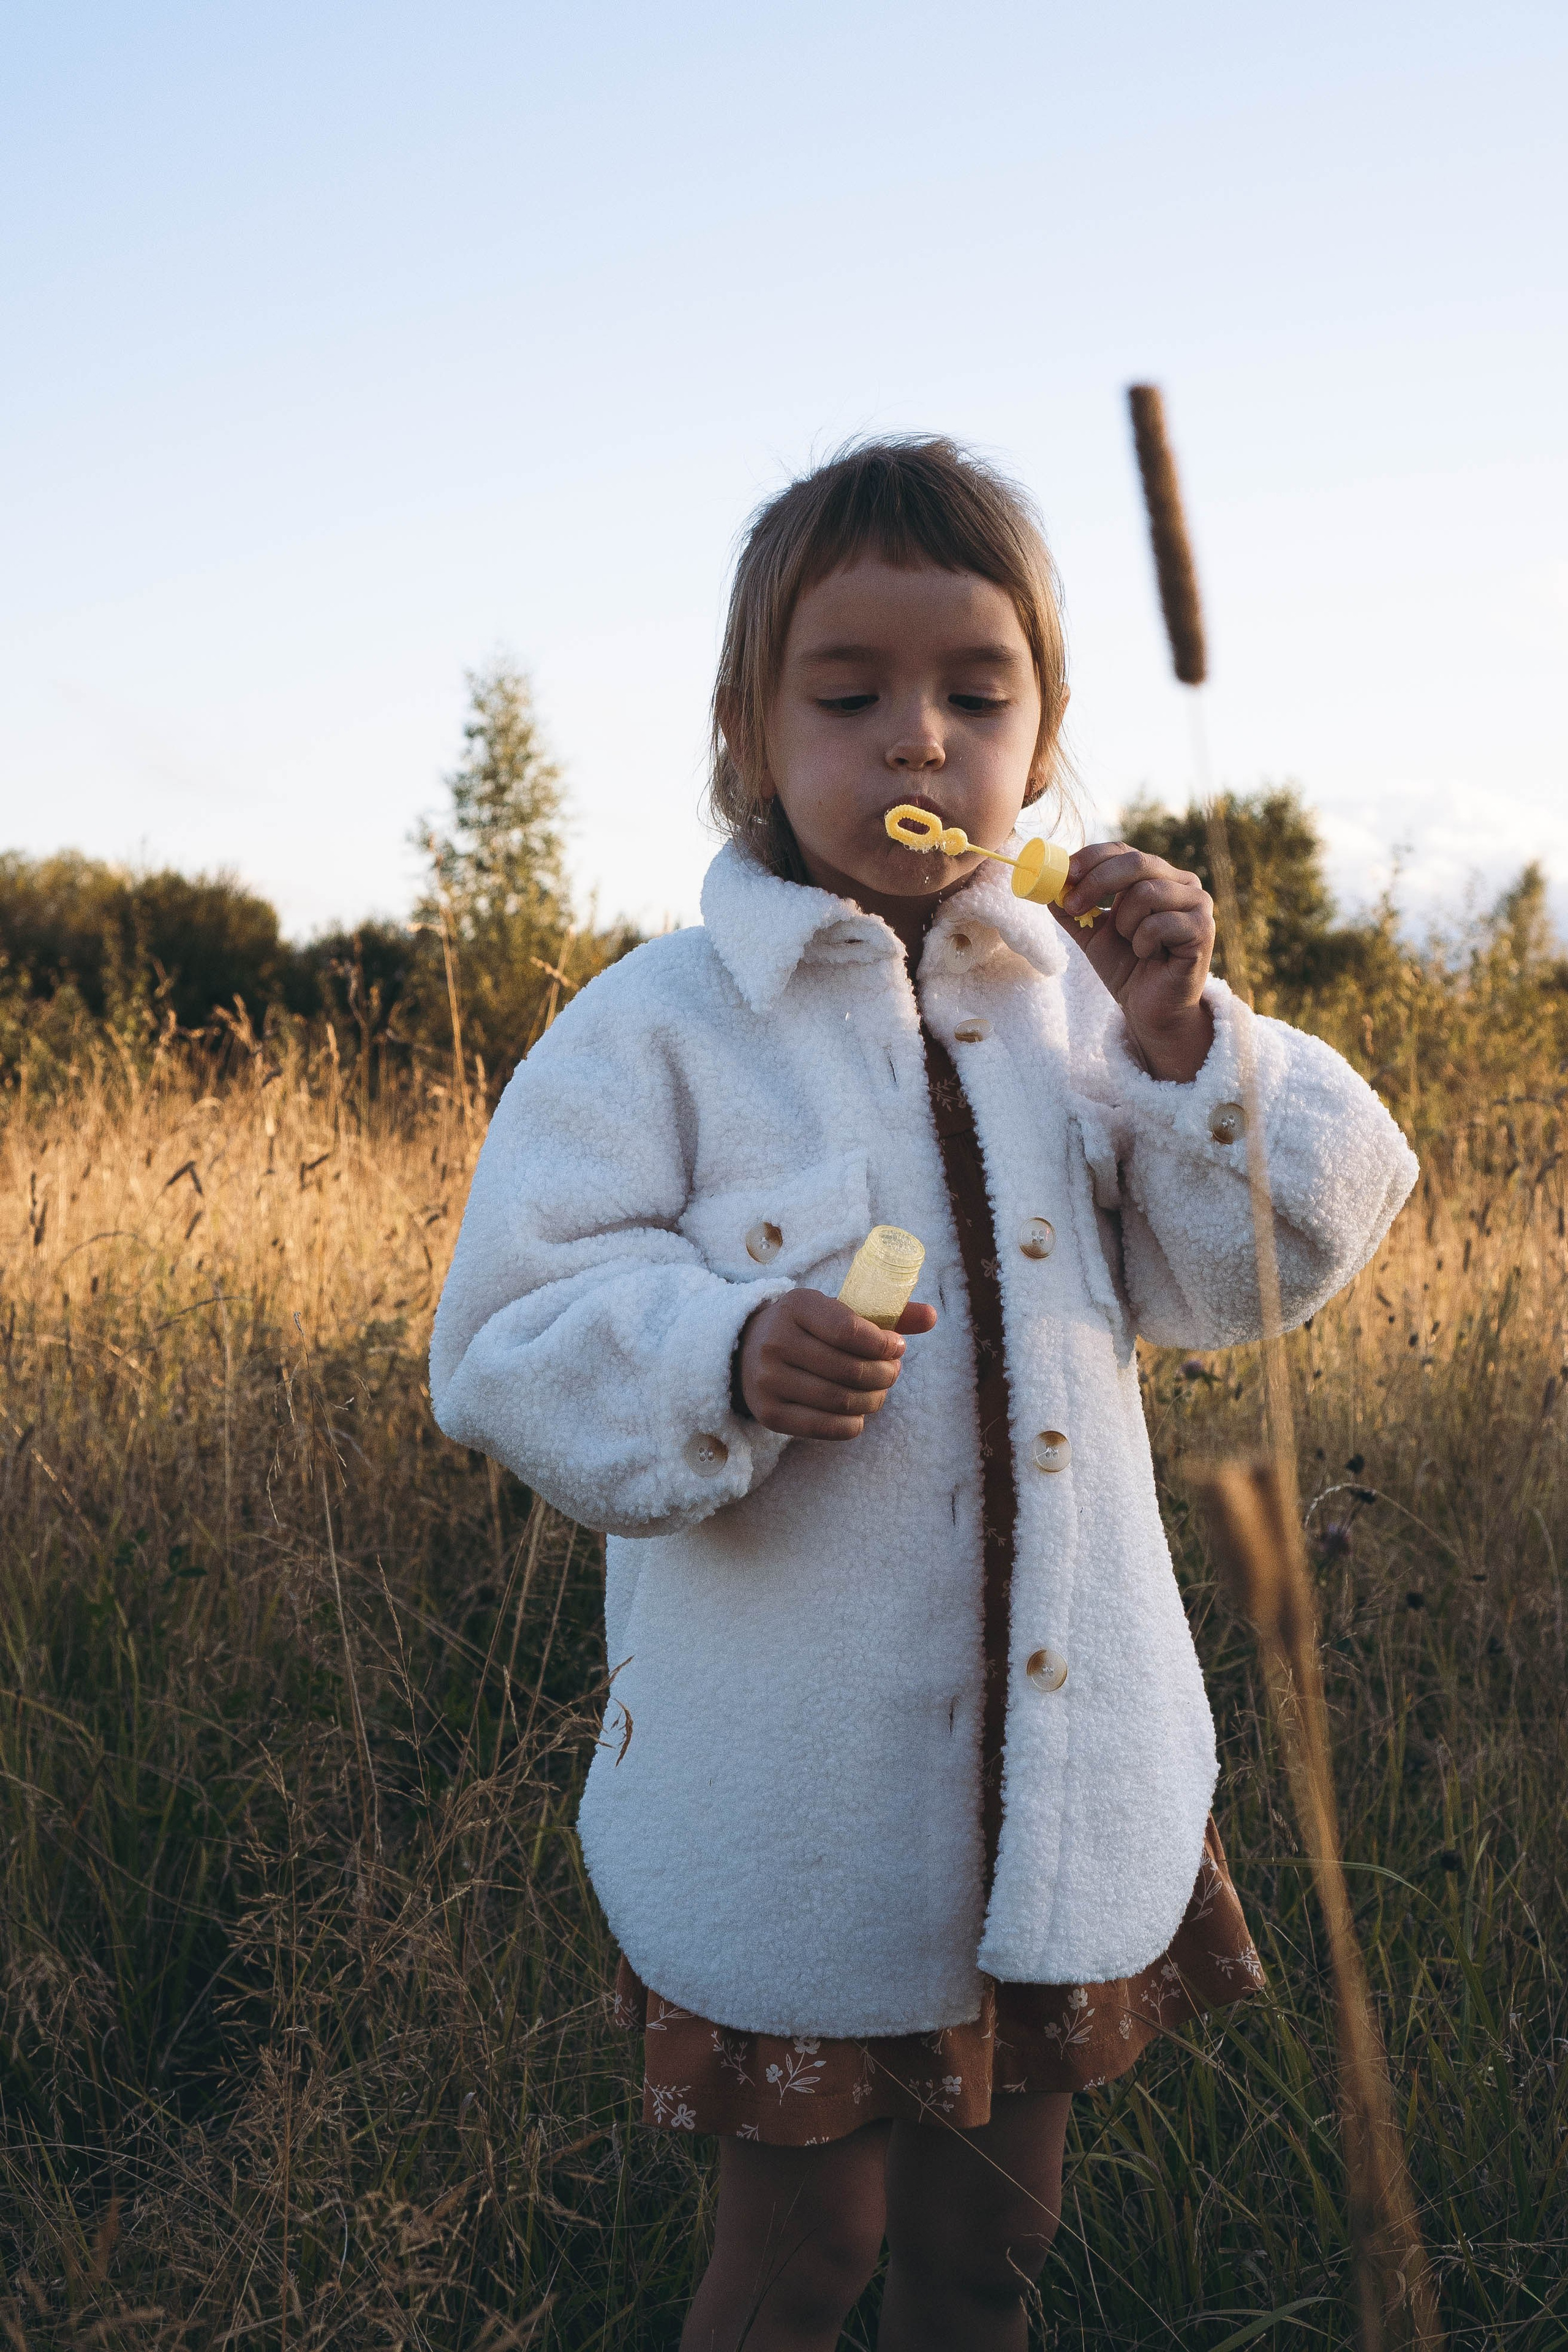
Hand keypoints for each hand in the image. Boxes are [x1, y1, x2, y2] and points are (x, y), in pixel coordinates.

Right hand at [737, 1288, 937, 1439]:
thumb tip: (932, 1316)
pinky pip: (825, 1427)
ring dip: (873, 1400)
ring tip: (878, 1391)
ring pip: (841, 1401)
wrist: (750, 1350)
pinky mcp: (768, 1413)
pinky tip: (859, 1413)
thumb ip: (885, 1314)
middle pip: (849, 1370)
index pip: (849, 1331)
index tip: (898, 1347)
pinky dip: (853, 1424)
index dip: (883, 1344)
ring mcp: (768, 1379)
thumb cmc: (810, 1328)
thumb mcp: (839, 1310)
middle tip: (893, 1372)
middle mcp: (776, 1341)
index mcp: (797, 1306)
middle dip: (884, 1375)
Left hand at [1054, 842, 1215, 1080]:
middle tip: (1074, 907)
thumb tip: (1047, 885)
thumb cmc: (1127, 967)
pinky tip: (1150, 956)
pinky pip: (1159, 923)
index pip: (1123, 851)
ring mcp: (1197, 903)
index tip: (1063, 875)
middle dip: (1096, 884)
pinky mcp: (1203, 929)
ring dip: (1125, 923)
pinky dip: (1143, 942)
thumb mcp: (1092, 933)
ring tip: (1131, 943)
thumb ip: (1073, 908)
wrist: (1149, 1007)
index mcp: (1156, 875)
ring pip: (1147, 892)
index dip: (1091, 858)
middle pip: (1136, 862)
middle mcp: (1182, 882)